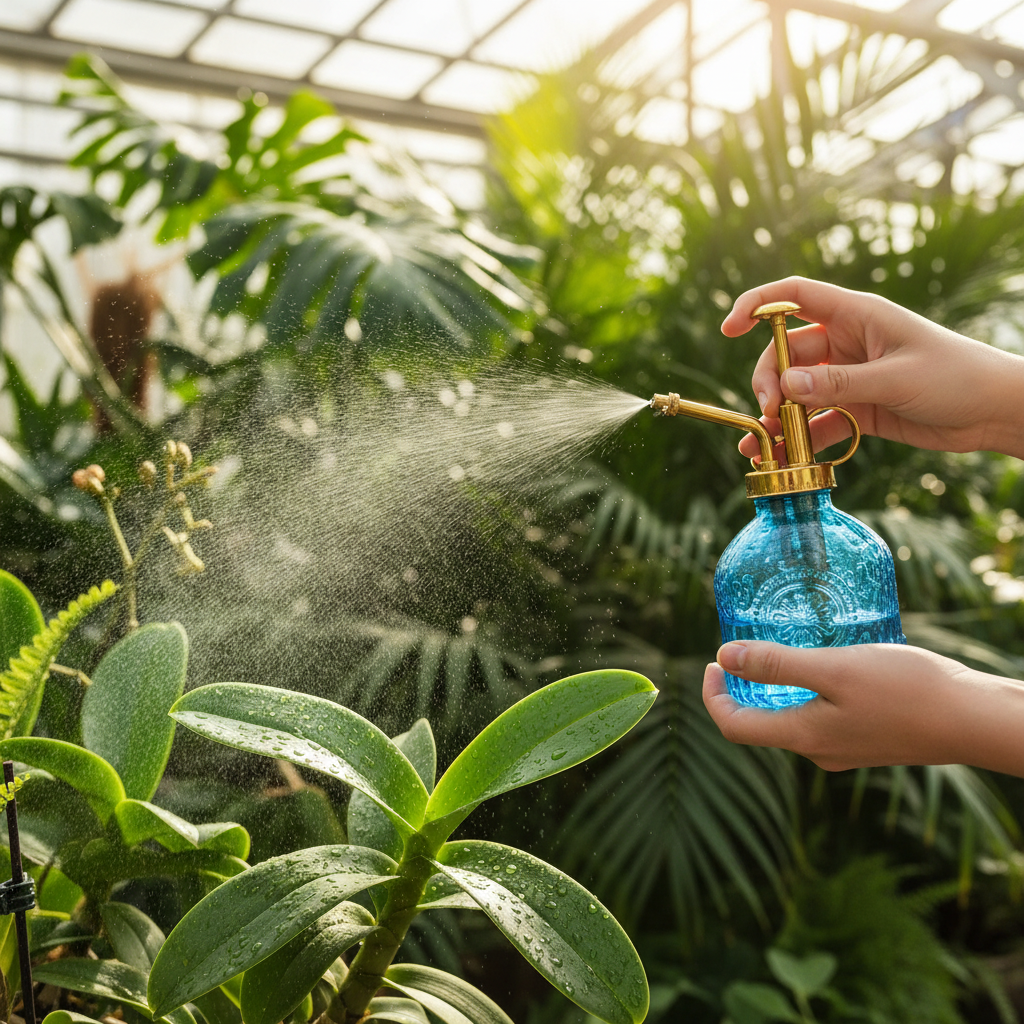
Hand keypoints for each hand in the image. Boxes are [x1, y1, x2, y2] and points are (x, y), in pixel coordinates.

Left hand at [703, 640, 1023, 775]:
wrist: (973, 719)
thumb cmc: (906, 691)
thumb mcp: (834, 668)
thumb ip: (776, 664)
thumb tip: (723, 657)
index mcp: (803, 736)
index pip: (734, 725)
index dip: (712, 695)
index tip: (711, 661)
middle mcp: (818, 750)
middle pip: (758, 723)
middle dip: (741, 687)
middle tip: (740, 648)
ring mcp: (843, 748)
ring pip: (790, 717)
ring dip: (773, 687)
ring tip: (777, 649)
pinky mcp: (866, 737)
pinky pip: (818, 715)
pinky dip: (804, 690)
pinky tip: (821, 661)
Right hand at [721, 277, 1023, 460]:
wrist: (993, 412)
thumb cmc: (955, 377)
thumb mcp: (895, 378)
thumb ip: (838, 385)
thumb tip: (784, 389)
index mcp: (856, 315)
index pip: (794, 297)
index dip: (757, 305)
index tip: (728, 328)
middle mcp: (846, 343)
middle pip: (786, 354)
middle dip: (770, 382)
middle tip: (769, 412)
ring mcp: (848, 377)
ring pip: (797, 392)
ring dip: (777, 416)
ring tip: (761, 443)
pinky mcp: (855, 410)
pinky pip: (815, 421)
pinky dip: (797, 439)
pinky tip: (780, 457)